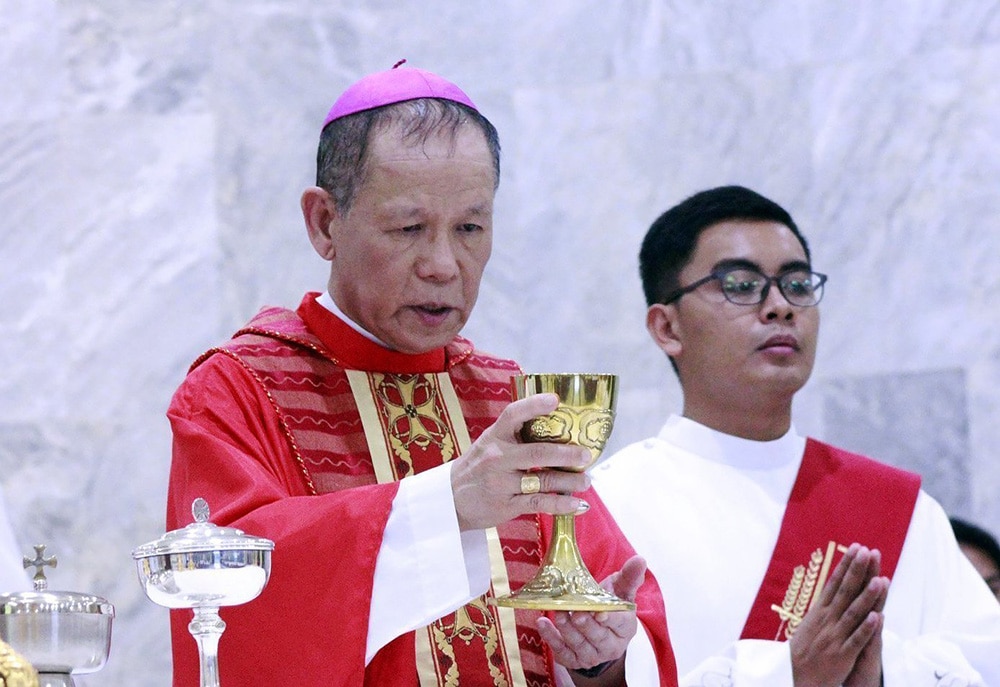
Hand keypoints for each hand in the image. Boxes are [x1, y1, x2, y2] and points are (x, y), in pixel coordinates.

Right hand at [451, 393, 591, 530]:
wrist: (450, 500)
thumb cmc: (478, 467)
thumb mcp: (489, 443)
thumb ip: (516, 436)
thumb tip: (558, 427)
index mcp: (495, 436)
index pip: (514, 414)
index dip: (534, 405)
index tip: (555, 400)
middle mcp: (497, 457)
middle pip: (537, 453)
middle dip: (567, 454)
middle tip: (585, 454)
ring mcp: (502, 482)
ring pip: (543, 481)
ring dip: (570, 481)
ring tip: (586, 480)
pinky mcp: (506, 505)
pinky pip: (539, 503)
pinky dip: (561, 504)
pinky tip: (576, 504)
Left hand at [536, 555, 645, 683]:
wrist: (598, 632)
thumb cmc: (609, 605)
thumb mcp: (621, 591)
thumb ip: (629, 577)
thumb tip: (640, 560)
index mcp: (625, 627)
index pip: (620, 623)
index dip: (610, 619)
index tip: (600, 613)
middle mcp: (610, 645)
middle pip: (598, 636)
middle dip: (586, 625)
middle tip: (575, 612)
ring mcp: (592, 655)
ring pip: (579, 645)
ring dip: (567, 629)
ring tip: (557, 612)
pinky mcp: (573, 660)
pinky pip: (562, 653)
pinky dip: (551, 638)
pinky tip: (542, 623)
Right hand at [789, 544, 887, 686]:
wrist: (795, 677)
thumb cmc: (804, 650)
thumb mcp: (810, 623)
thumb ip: (824, 606)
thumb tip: (832, 586)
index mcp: (819, 611)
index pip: (835, 582)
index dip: (846, 565)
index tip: (856, 547)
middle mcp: (827, 620)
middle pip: (844, 591)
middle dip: (857, 571)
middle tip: (868, 552)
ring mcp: (835, 636)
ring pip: (854, 613)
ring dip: (867, 596)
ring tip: (880, 580)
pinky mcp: (842, 654)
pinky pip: (856, 639)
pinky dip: (867, 628)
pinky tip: (877, 616)